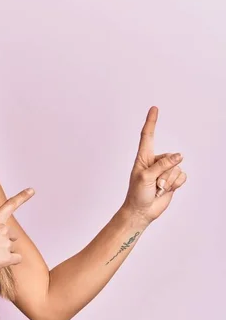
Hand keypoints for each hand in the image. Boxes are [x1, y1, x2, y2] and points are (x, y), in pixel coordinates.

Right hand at [0, 188, 34, 274]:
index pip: (11, 205)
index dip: (23, 196)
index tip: (32, 190)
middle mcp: (3, 229)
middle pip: (12, 235)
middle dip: (4, 240)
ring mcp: (6, 243)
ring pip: (11, 247)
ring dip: (3, 251)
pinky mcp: (7, 257)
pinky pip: (17, 258)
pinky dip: (10, 261)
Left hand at [122, 106, 187, 223]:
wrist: (142, 211)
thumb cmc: (137, 194)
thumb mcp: (146, 177)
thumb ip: (162, 165)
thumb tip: (179, 155)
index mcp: (143, 157)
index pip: (148, 136)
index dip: (151, 122)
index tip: (154, 108)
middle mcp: (155, 161)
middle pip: (170, 158)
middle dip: (165, 173)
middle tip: (153, 185)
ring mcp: (164, 170)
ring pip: (177, 168)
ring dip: (169, 181)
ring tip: (157, 188)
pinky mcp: (172, 179)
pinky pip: (182, 176)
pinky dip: (176, 184)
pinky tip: (166, 190)